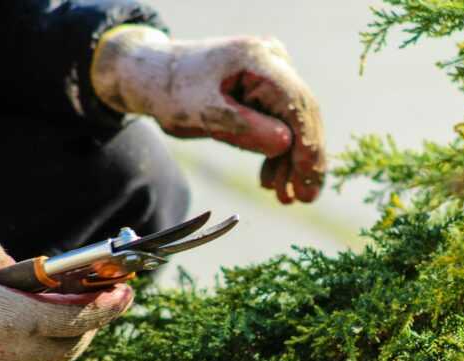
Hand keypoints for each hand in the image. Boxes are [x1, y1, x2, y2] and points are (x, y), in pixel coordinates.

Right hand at [0, 234, 131, 360]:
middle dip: (91, 325)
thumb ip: (1, 255)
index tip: (128, 293)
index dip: (110, 306)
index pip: (82, 318)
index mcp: (19, 320)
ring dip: (62, 344)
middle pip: (71, 346)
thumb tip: (18, 268)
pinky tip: (26, 345)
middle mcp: (14, 354)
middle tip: (99, 304)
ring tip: (65, 321)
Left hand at [91, 26, 325, 203]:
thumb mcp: (203, 114)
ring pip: (294, 122)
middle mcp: (273, 61)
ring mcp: (272, 74)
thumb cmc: (173, 92)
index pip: (296, 102)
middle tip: (304, 198)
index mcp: (257, 59)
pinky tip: (272, 180)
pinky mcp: (267, 90)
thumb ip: (244, 128)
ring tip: (285, 197)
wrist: (154, 77)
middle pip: (302, 113)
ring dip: (291, 161)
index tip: (309, 179)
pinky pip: (282, 123)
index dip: (308, 143)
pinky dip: (278, 153)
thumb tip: (287, 144)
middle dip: (304, 158)